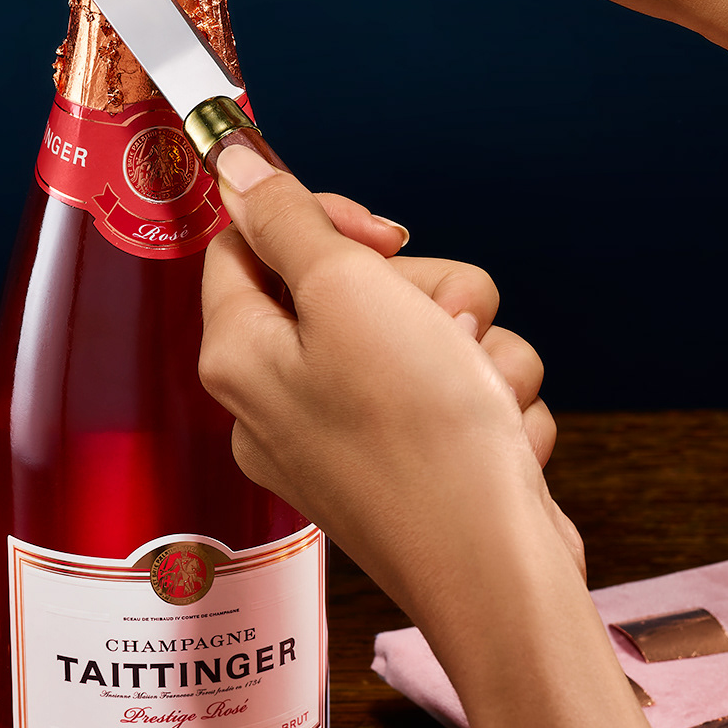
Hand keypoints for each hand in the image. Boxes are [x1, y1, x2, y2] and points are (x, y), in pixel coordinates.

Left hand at [201, 156, 583, 626]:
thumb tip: (228, 159)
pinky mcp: (414, 462)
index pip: (251, 241)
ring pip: (427, 330)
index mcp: (241, 354)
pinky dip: (489, 402)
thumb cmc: (419, 437)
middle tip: (444, 334)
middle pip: (353, 283)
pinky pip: (459, 388)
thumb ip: (289, 220)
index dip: (323, 220)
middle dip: (427, 295)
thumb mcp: (349, 294)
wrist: (498, 569)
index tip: (385, 239)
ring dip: (476, 349)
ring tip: (479, 397)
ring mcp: (351, 435)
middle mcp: (283, 397)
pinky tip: (494, 439)